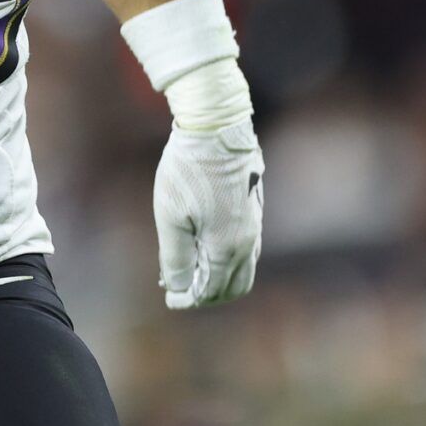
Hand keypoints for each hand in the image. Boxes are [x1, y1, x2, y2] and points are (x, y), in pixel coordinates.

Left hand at [122, 0, 263, 308]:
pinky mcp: (254, 208)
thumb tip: (178, 289)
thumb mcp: (170, 217)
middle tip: (182, 290)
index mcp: (228, 247)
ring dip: (220, 276)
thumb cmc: (188, 170)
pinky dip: (229, 259)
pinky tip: (208, 247)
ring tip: (192, 270)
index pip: (212, 290)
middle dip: (208, 293)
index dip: (189, 299)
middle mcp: (248, 240)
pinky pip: (247, 248)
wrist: (216, 126)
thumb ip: (176, 258)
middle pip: (234, 285)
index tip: (171, 299)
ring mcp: (255, 224)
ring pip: (244, 267)